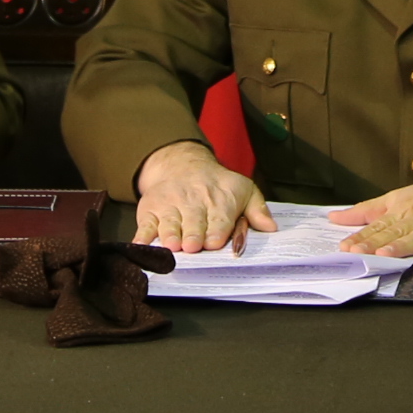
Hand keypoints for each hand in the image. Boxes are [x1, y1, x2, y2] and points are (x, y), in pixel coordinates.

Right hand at [136, 142, 274, 253]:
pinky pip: (145, 224)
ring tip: (171, 244)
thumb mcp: (244, 190)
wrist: (183, 165)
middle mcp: (194, 203)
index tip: (215, 241)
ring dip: (170, 234)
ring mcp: (170, 206)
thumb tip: (271, 228)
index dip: (217, 230)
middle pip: (193, 222)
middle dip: (193, 235)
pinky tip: (141, 245)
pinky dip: (143, 235)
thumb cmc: (218, 186)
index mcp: (220, 202)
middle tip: (192, 246)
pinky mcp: (151, 210)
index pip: (219, 218)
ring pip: (169, 223)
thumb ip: (257, 210)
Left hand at [330, 163, 412, 260]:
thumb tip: (336, 218)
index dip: (361, 236)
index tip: (343, 247)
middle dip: (375, 243)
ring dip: (404, 245)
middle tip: (355, 253)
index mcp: (405, 206)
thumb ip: (370, 209)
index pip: (379, 224)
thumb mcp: (402, 196)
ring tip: (386, 255)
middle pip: (396, 231)